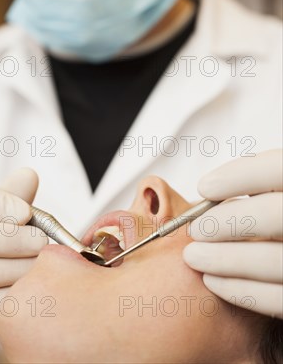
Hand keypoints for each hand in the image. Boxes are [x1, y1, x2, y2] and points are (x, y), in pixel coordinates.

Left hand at [183, 149, 282, 317]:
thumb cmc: (274, 213)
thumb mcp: (273, 192)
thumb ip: (257, 186)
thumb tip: (210, 192)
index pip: (278, 169)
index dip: (240, 176)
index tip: (205, 187)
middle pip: (275, 215)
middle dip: (227, 221)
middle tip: (195, 229)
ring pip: (273, 261)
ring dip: (225, 259)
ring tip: (193, 256)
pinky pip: (277, 298)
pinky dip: (240, 290)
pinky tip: (213, 280)